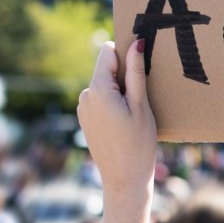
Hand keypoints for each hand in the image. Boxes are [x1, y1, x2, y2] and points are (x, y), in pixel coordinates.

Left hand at [78, 38, 157, 203]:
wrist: (124, 180)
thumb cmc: (138, 144)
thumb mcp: (140, 105)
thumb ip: (136, 72)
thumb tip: (136, 42)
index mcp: (98, 89)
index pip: (108, 52)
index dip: (126, 55)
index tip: (140, 68)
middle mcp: (85, 96)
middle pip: (106, 70)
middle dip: (124, 77)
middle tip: (141, 100)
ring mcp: (83, 109)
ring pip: (104, 86)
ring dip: (119, 92)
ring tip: (133, 116)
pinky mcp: (85, 119)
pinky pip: (100, 101)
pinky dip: (113, 105)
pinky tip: (124, 124)